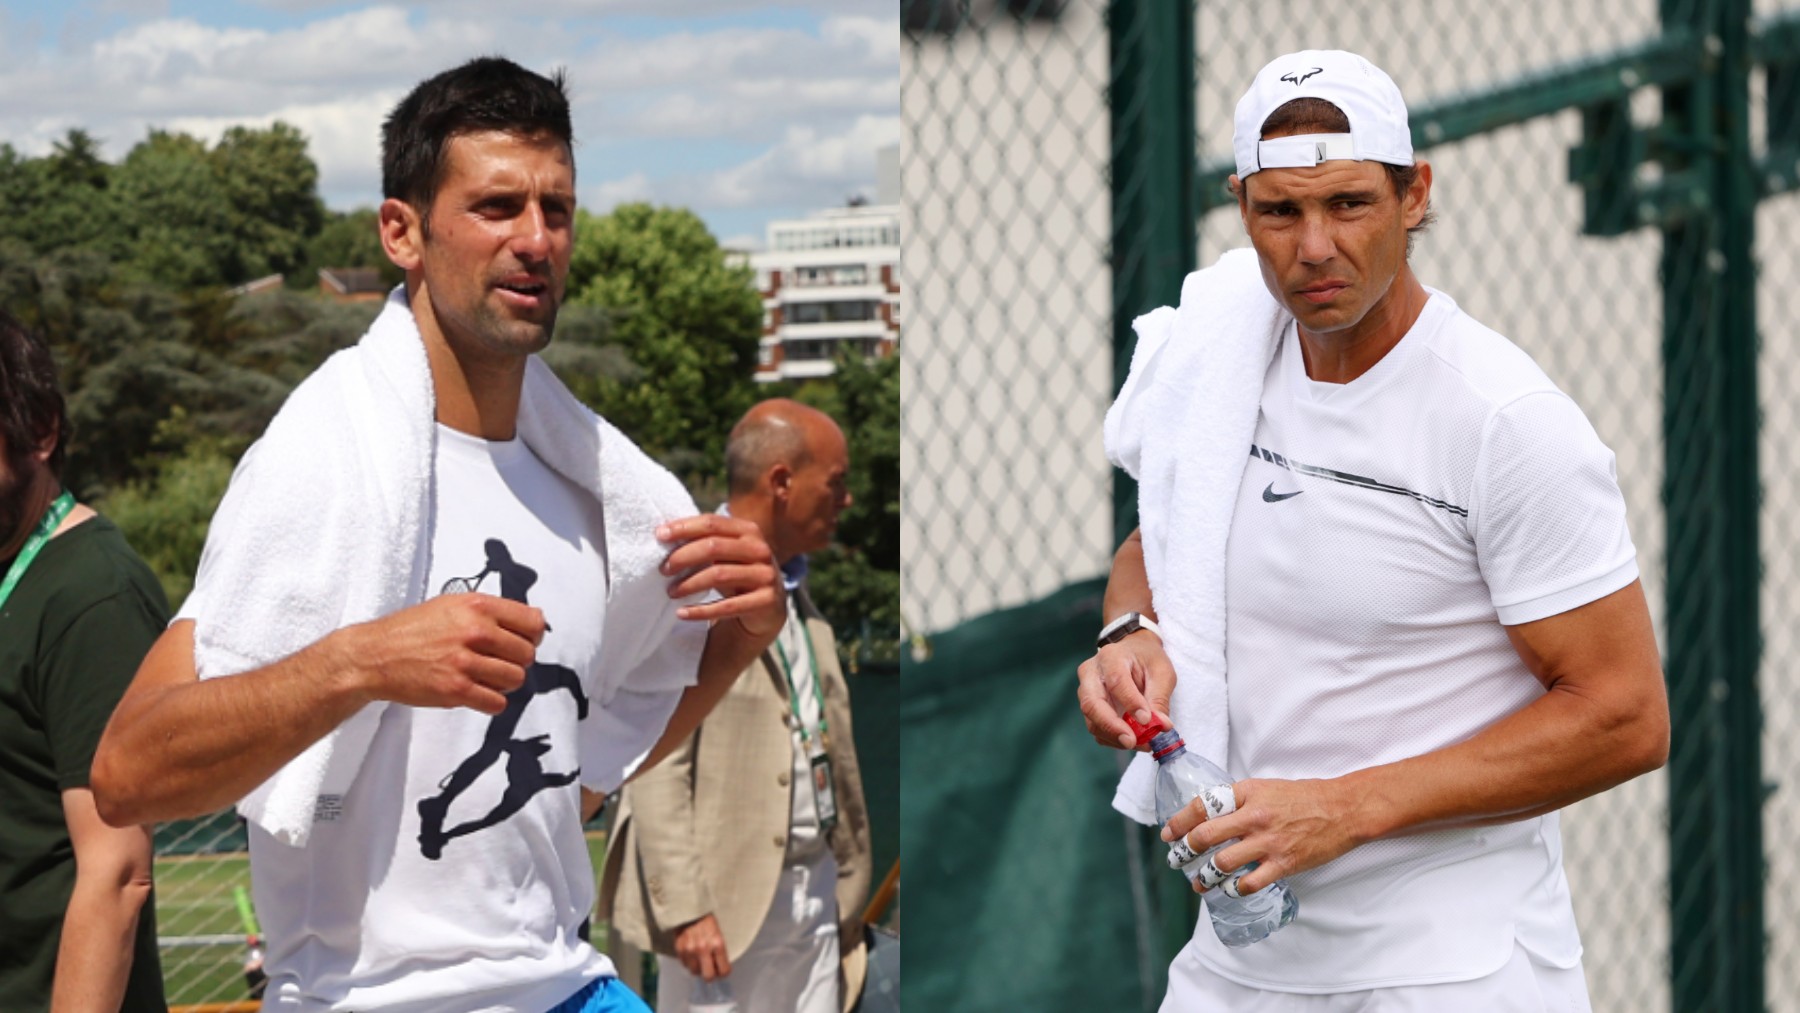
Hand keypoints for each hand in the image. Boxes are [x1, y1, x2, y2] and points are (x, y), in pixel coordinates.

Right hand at [338, 593, 544, 714]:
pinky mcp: (456, 690)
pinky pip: (497, 702)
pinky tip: (476, 692)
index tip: (524, 641)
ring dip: (504, 682)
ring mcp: (465, 661)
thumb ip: (491, 612)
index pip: (533, 622)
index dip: (532, 635)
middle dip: (517, 661)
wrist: (374, 655)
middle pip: (527, 654)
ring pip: (516, 679)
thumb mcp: (452, 605)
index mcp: (477, 606)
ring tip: (485, 677)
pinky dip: (491, 701)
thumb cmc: (411, 630)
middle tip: (498, 662)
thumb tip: (533, 622)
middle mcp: (474, 631)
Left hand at [657, 515, 783, 638]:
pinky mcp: (766, 601)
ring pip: (719, 575)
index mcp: (749, 531)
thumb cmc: (738, 572)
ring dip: (689, 584)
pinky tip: (681, 613)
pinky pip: (728, 606)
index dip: (684, 527)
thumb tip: (664, 534)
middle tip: (663, 569)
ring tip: (671, 591)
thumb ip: (705, 541)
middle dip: (683, 556)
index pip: (712, 523)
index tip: (659, 535)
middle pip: (714, 547)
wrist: (769, 605)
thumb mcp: (727, 553)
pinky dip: (701, 611)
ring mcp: (765, 575)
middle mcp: (760, 549)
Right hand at [673, 913, 730, 979]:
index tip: (722, 970)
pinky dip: (689, 962)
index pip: (724, 970)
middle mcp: (704, 949)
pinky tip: (691, 954)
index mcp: (718, 944)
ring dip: (698, 969)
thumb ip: (719, 950)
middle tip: (711, 970)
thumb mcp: (719, 933)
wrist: (689, 909)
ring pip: (695, 972)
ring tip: (700, 960)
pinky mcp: (679, 950)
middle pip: (708, 977)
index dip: (723, 972)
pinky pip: (685, 965)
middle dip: (711, 975)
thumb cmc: (706, 920)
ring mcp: (690, 951)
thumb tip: (719, 966)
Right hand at [1075, 632, 1176, 748]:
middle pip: (1092, 704)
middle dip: (1112, 727)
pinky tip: (1133, 739)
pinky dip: (1113, 739)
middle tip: (1132, 741)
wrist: (1133, 653)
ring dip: (1115, 737)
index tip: (1146, 720)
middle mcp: (1091, 673)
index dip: (1130, 703)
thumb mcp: (1162, 672)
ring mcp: (1085, 691)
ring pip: (1092, 720)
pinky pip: (1096, 729)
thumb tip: (1161, 726)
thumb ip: (1160, 699)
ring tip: (1141, 743)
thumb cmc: (1147, 660)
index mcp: (1111, 657)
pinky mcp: (1089, 708)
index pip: (1116, 682)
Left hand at [1161, 776, 1368, 895]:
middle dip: (1184, 851)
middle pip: (1205, 836)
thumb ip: (1239, 801)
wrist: (1343, 809)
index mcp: (1246, 793)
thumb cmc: (1304, 797)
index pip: (1202, 805)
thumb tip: (1210, 815)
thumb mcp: (1265, 788)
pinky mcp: (1283, 864)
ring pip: (1222, 863)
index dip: (1179, 821)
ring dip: (1204, 876)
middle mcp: (1253, 817)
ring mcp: (1268, 842)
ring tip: (1197, 882)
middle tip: (1175, 859)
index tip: (1169, 832)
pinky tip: (1228, 890)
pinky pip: (1249, 882)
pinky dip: (1233, 889)